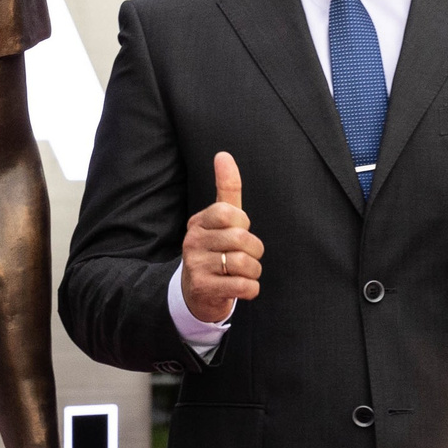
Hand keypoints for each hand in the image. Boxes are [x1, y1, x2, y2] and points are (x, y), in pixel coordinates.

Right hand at [179, 151, 260, 324]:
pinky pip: (243, 286)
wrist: (196, 293)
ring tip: (242, 274)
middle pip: (241, 238)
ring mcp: (195, 265)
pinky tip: (241, 288)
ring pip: (245, 263)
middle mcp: (192, 241)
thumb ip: (226, 188)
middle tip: (247, 257)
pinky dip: (251, 289)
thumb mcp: (220, 220)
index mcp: (198, 222)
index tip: (237, 232)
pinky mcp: (203, 288)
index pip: (230, 213)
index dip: (243, 225)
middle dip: (255, 251)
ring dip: (254, 272)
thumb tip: (223, 154)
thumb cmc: (215, 250)